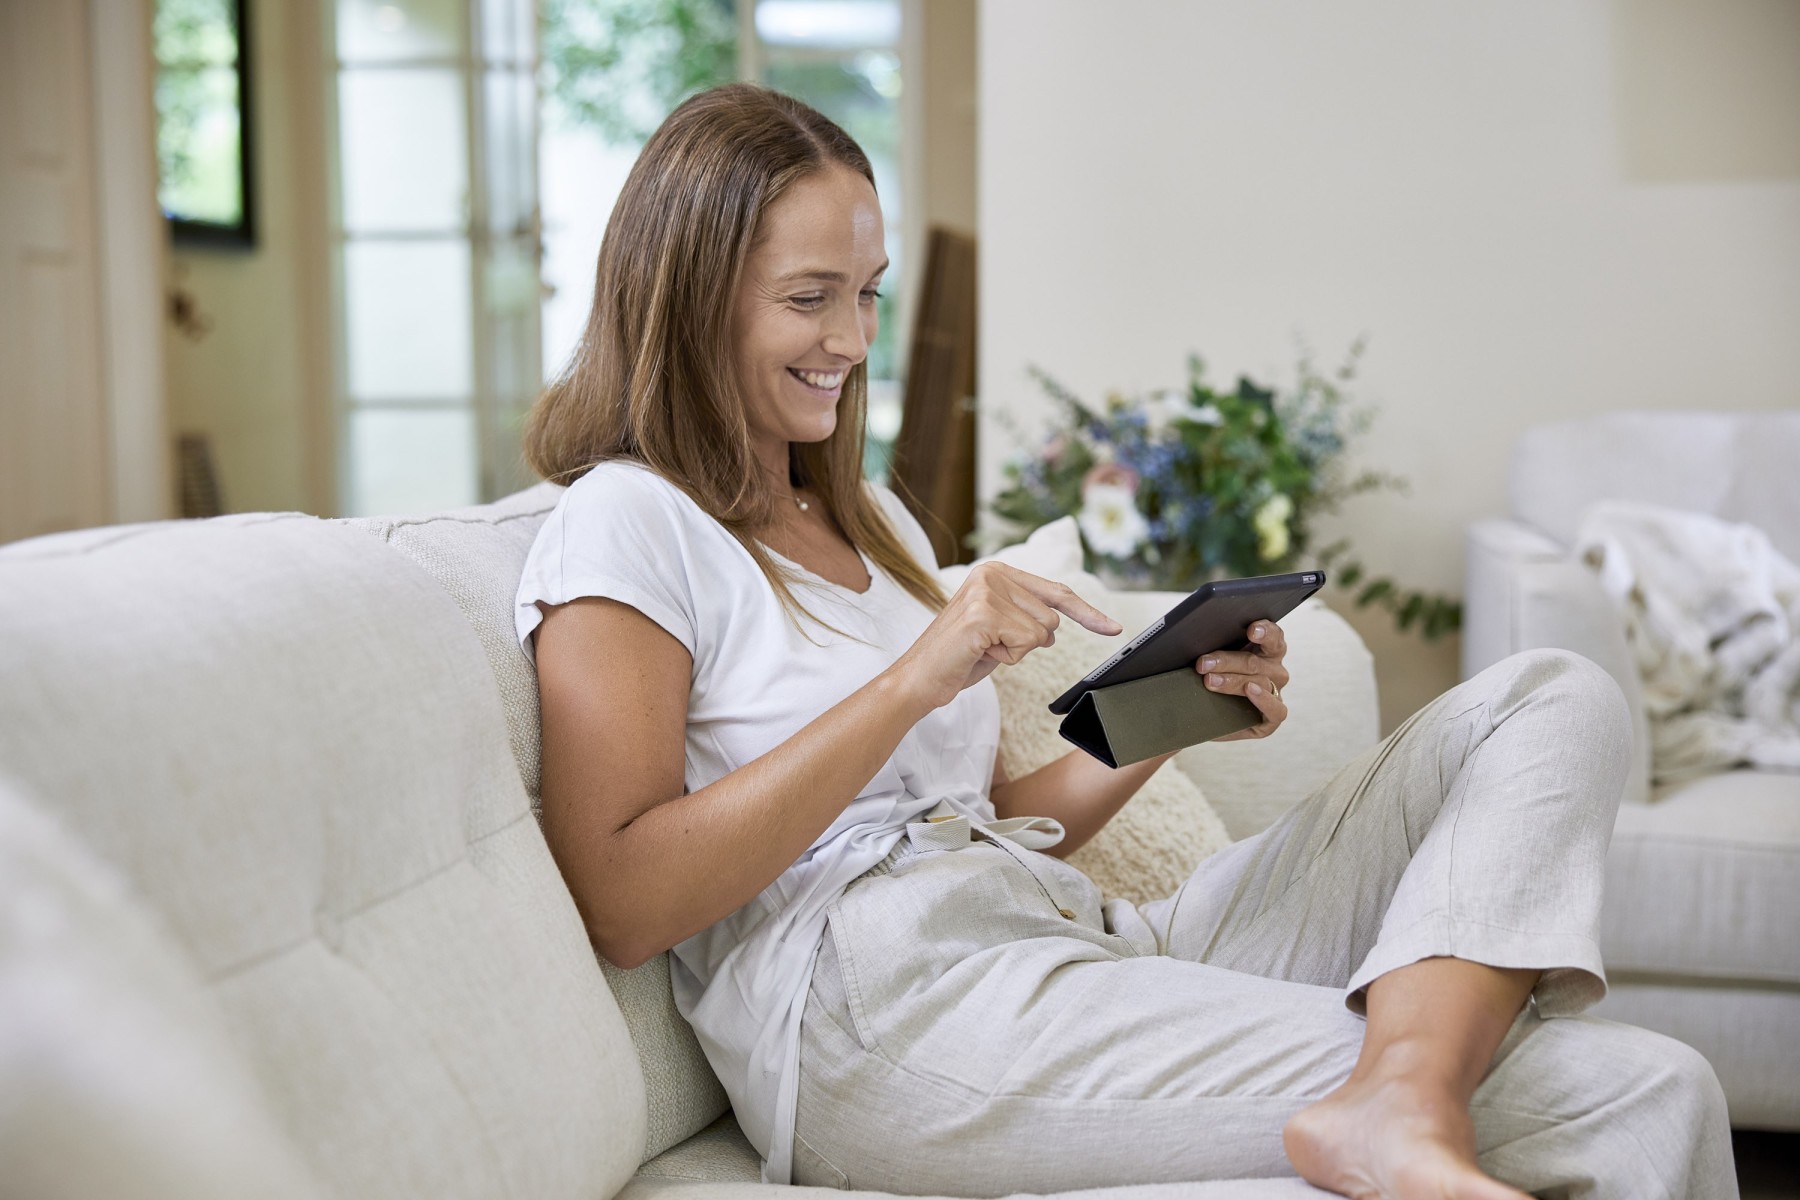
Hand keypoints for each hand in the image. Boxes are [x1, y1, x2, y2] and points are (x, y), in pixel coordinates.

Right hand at [889, 563, 1121, 711]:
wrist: (919, 678)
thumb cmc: (959, 657)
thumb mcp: (1000, 632)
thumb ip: (1027, 618)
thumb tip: (1057, 624)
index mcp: (997, 572)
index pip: (1056, 592)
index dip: (1088, 613)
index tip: (1113, 629)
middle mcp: (992, 573)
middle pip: (1052, 617)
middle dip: (1028, 642)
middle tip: (991, 646)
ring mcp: (987, 591)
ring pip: (1042, 632)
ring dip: (1016, 651)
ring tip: (983, 648)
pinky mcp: (983, 613)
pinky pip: (1026, 643)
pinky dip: (1007, 657)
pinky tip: (980, 652)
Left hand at [1200, 620, 1290, 740]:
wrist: (1206, 717)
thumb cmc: (1210, 682)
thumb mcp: (1212, 662)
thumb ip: (1213, 649)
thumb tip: (1195, 639)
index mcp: (1265, 651)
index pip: (1273, 636)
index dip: (1265, 631)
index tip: (1251, 630)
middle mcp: (1274, 670)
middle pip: (1255, 662)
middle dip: (1226, 661)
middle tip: (1203, 663)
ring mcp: (1275, 693)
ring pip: (1259, 682)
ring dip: (1232, 681)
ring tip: (1210, 681)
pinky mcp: (1273, 718)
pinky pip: (1276, 709)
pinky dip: (1264, 699)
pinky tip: (1250, 691)